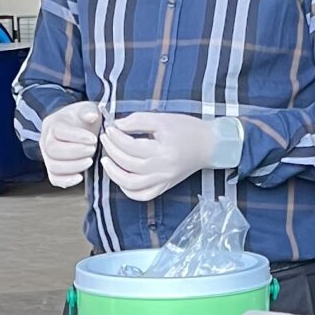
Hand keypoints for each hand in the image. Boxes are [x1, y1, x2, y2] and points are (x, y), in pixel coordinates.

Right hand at [38, 101, 103, 188]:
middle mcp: (45, 140)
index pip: (58, 131)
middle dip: (75, 152)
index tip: (93, 138)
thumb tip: (91, 116)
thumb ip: (89, 110)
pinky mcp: (53, 170)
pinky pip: (54, 179)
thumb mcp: (87, 108)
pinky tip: (80, 178)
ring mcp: (47, 157)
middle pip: (52, 150)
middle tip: (93, 149)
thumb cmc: (83, 119)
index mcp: (52, 124)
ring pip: (53, 166)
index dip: (76, 136)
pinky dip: (67, 181)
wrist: (79, 128)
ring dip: (74, 166)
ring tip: (90, 161)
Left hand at [100, 111, 242, 203]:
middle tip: (105, 139)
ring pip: (131, 184)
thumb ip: (138, 120)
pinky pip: (142, 195)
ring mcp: (163, 181)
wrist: (209, 145)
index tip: (109, 128)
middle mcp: (162, 169)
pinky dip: (128, 190)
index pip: (130, 146)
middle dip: (111, 151)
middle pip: (127, 164)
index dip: (115, 137)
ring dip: (113, 173)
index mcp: (163, 150)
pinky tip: (120, 178)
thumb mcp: (162, 119)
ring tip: (106, 160)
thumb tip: (117, 126)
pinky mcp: (164, 186)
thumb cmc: (188, 129)